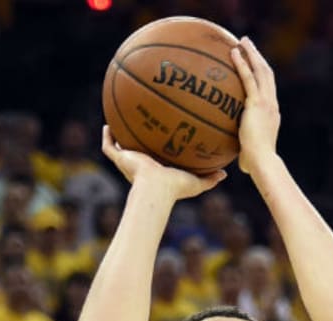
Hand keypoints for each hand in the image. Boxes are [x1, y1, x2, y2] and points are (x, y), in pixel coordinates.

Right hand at [101, 125, 225, 199]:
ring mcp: (129, 162)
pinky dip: (107, 136)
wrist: (156, 189)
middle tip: (140, 124)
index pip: (156, 157)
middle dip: (137, 139)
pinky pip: (109, 147)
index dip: (157, 148)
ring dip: (120, 135)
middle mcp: (141, 165)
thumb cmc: (175, 189)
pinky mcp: (120, 160)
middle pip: (137, 150)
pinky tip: (107, 123)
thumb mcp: (196, 182)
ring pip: (120, 147)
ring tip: (119, 119)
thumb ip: (210, 178)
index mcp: (157, 170)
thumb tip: (225, 174)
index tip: (160, 137)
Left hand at [231, 39, 280, 173]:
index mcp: (272, 114)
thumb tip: (238, 162)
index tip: (255, 64)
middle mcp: (272, 105)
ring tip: (243, 41)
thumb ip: (244, 151)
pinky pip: (248, 78)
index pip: (269, 89)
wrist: (262, 162)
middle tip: (248, 45)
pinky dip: (242, 63)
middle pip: (267, 74)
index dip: (263, 74)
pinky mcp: (257, 103)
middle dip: (258, 57)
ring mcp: (266, 102)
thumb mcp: (249, 153)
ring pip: (260, 71)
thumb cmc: (255, 164)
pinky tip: (233, 53)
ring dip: (252, 54)